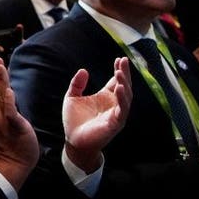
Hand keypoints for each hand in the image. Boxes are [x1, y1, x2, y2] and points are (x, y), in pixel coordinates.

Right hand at [0, 57, 37, 189]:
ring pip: (0, 97)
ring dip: (0, 81)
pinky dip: (9, 102)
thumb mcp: (7, 126)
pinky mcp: (13, 127)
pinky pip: (10, 113)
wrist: (14, 166)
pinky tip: (8, 91)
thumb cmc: (12, 148)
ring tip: (0, 67)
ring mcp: (2, 121)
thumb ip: (4, 112)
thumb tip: (4, 98)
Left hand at [63, 57, 130, 172]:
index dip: (118, 70)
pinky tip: (120, 88)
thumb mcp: (72, 97)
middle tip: (123, 61)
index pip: (116, 81)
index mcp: (105, 97)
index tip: (119, 58)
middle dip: (124, 74)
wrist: (73, 140)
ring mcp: (116, 114)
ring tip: (120, 72)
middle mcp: (113, 104)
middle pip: (124, 86)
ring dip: (124, 84)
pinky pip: (122, 110)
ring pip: (126, 97)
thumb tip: (84, 70)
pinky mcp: (115, 123)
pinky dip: (123, 99)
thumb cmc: (74, 120)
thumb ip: (77, 84)